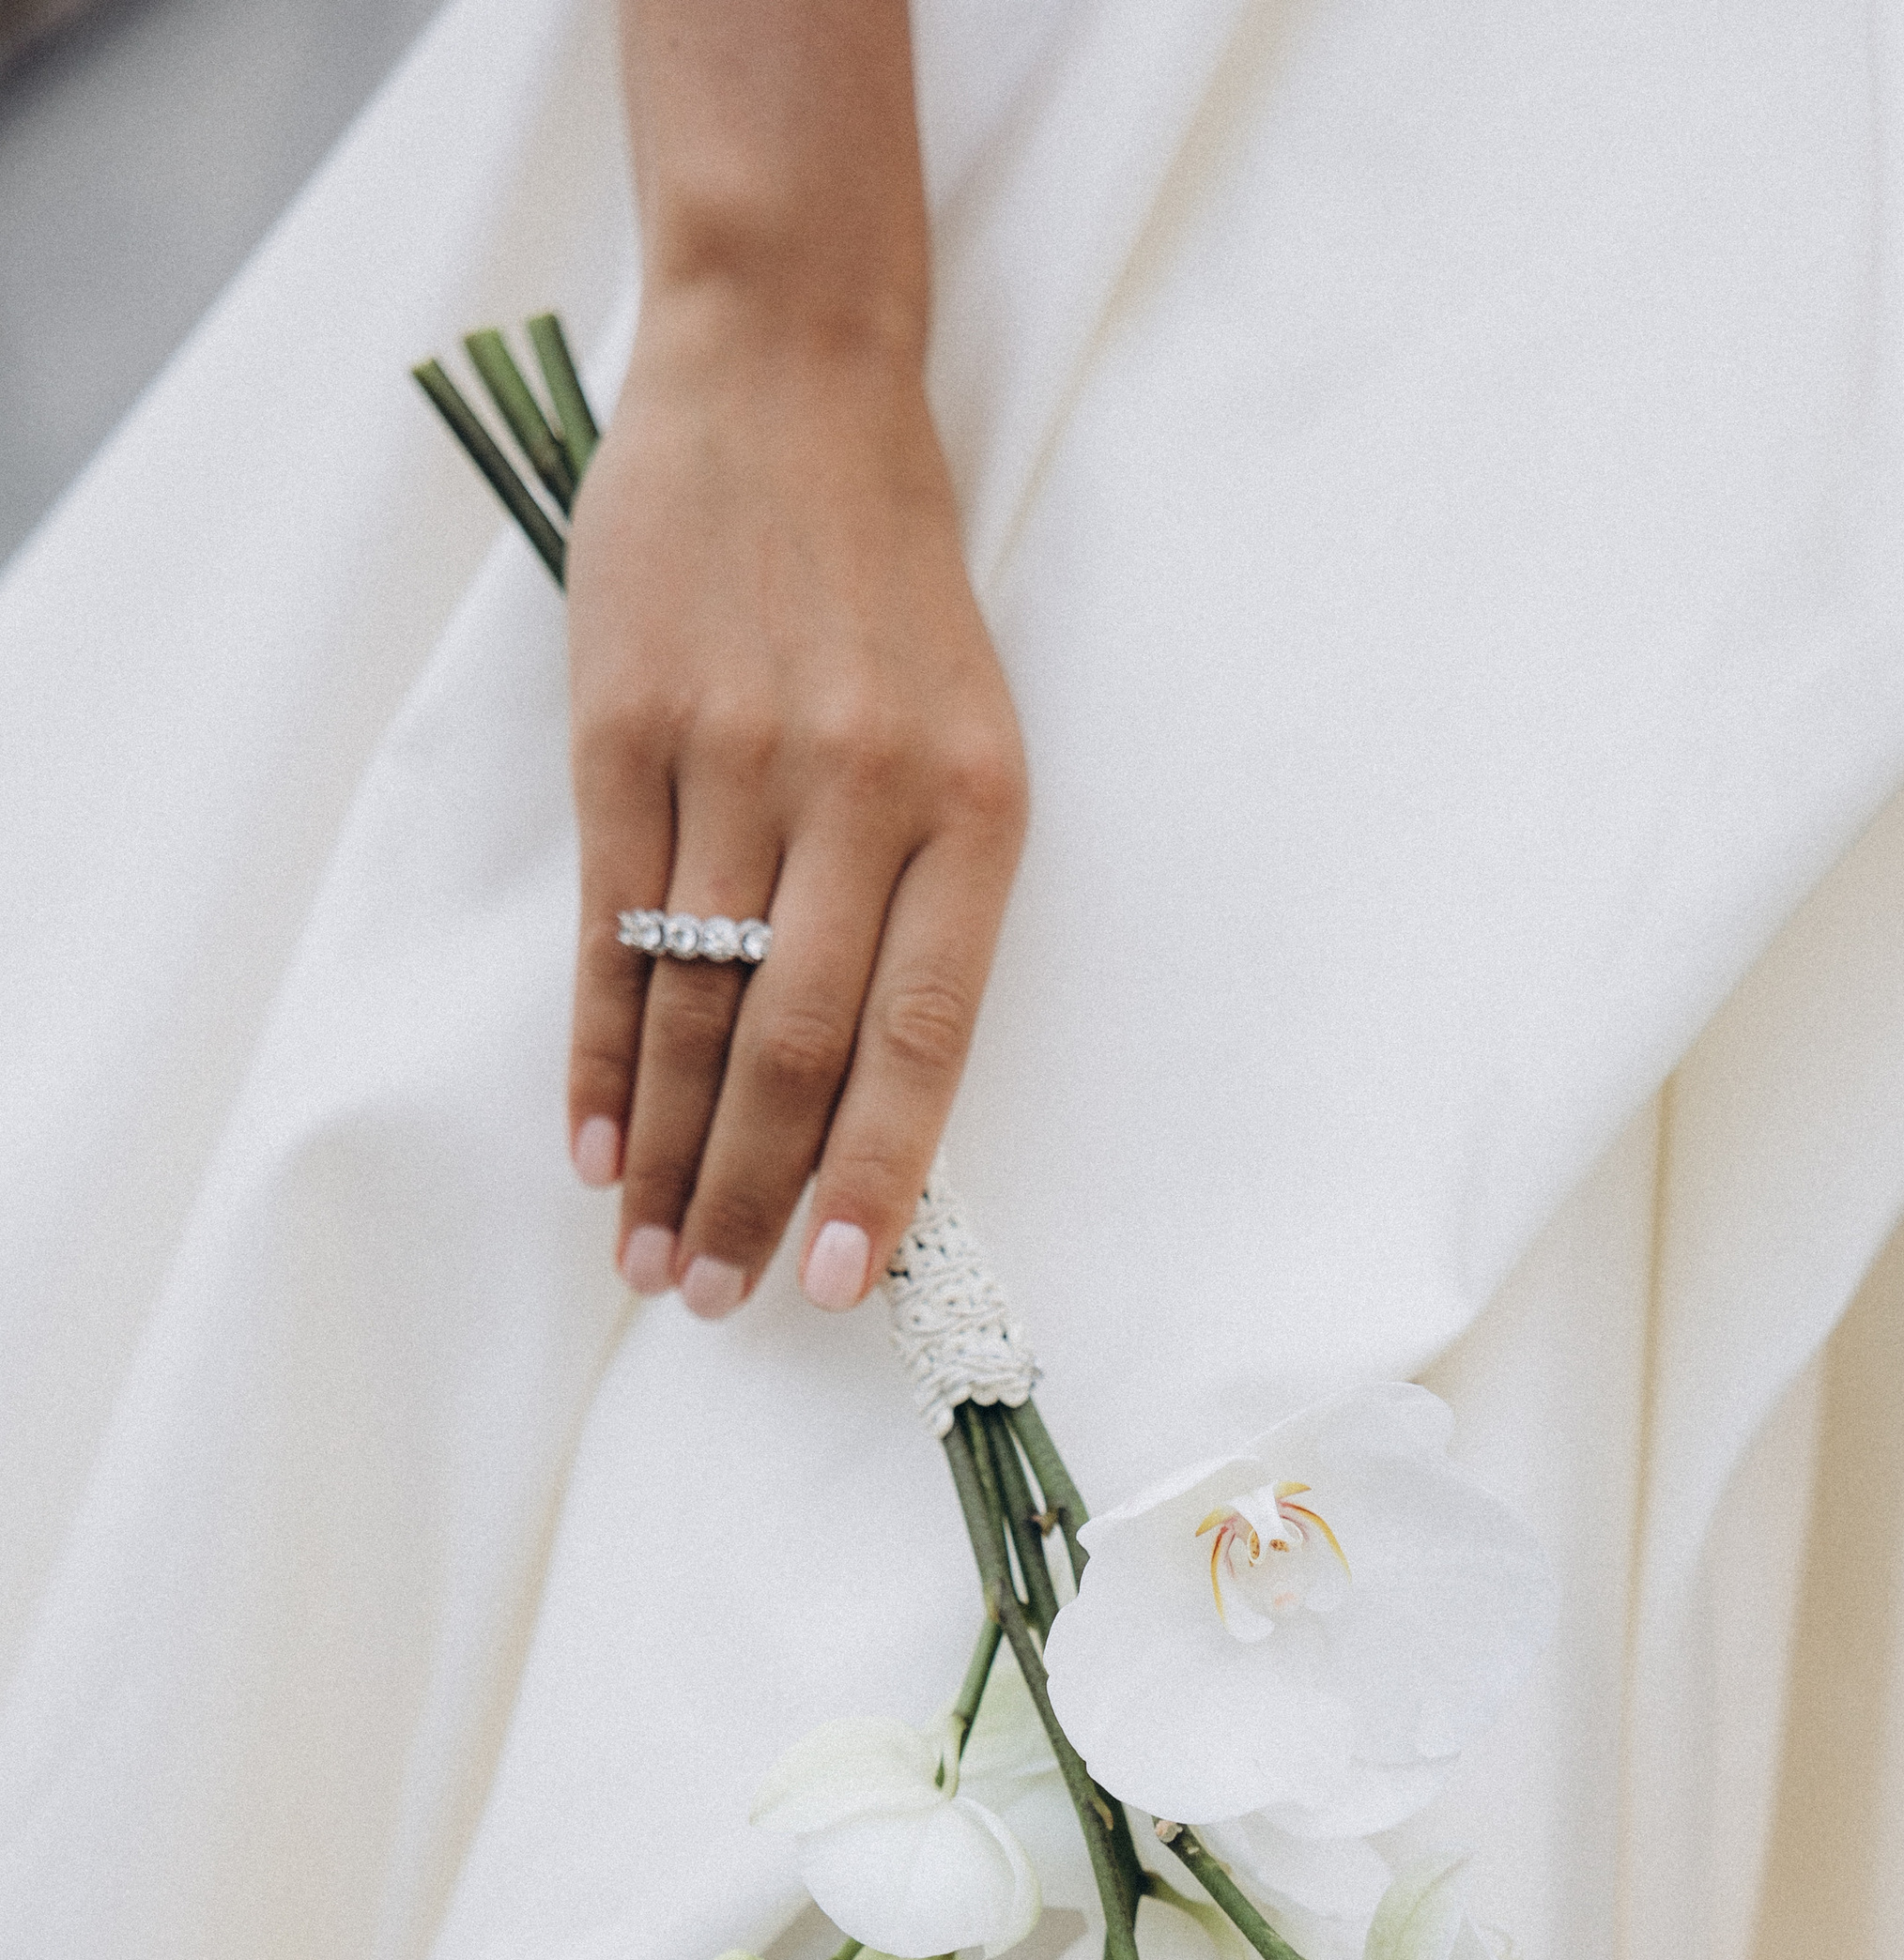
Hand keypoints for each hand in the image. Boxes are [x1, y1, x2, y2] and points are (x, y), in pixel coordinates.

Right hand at [563, 291, 1026, 1317]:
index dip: (875, 1171)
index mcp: (974, 806)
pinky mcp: (622, 732)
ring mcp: (731, 762)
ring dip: (664, 1152)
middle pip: (793, 1044)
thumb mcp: (966, 725)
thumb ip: (928, 888)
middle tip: (715, 1299)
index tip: (835, 1283)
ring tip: (646, 1255)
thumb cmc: (890, 581)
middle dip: (749, 1193)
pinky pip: (607, 930)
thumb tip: (871, 1088)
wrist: (786, 379)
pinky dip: (597, 1053)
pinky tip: (592, 1145)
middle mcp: (857, 793)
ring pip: (690, 1006)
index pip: (923, 1033)